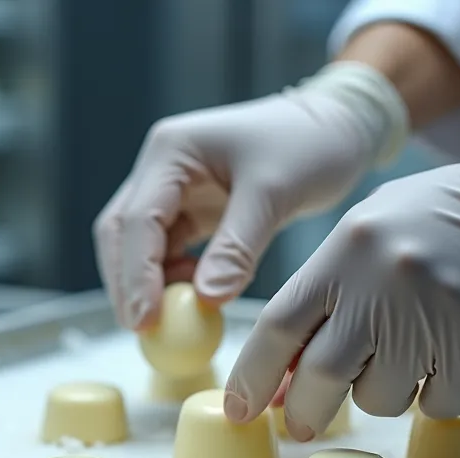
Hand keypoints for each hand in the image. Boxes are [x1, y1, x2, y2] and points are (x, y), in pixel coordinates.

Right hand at [93, 63, 408, 328]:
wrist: (337, 126)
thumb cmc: (310, 144)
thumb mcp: (274, 193)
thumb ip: (237, 246)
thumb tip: (207, 299)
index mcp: (171, 151)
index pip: (138, 220)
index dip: (137, 274)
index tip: (146, 319)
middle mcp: (161, 166)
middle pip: (122, 232)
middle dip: (128, 282)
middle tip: (143, 330)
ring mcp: (173, 188)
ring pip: (138, 244)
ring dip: (146, 283)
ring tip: (171, 320)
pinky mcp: (191, 208)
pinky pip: (167, 249)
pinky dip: (172, 277)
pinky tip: (195, 296)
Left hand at [227, 118, 459, 439]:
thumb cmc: (435, 221)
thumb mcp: (364, 236)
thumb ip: (321, 299)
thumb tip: (278, 379)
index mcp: (345, 251)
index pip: (279, 326)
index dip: (251, 376)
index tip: (238, 411)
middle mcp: (382, 285)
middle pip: (321, 377)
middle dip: (304, 411)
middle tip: (301, 423)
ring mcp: (433, 316)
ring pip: (379, 398)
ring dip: (382, 391)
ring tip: (407, 349)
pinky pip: (436, 404)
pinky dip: (436, 394)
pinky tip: (449, 355)